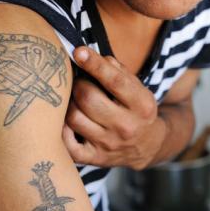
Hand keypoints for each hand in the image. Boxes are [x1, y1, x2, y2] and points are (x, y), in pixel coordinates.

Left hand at [62, 46, 164, 169]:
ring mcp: (109, 145)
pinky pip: (67, 144)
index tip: (78, 51)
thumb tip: (89, 56)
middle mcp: (127, 127)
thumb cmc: (136, 110)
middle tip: (79, 82)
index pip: (115, 81)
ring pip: (74, 118)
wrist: (147, 146)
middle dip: (79, 85)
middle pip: (89, 99)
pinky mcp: (95, 159)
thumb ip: (116, 71)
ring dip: (69, 104)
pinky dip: (62, 129)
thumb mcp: (137, 89)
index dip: (94, 64)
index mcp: (142, 105)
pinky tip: (66, 120)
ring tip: (74, 100)